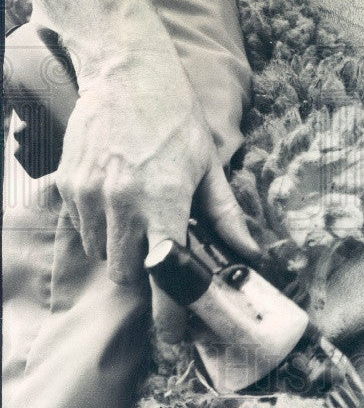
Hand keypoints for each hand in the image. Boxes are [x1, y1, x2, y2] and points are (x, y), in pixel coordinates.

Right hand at [54, 51, 259, 329]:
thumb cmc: (176, 117)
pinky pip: (83, 228)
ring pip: (103, 255)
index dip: (171, 315)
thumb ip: (226, 216)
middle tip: (162, 254)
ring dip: (122, 249)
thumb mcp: (209, 165)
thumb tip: (249, 253)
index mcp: (166, 202)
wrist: (127, 72)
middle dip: (147, 274)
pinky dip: (101, 226)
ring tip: (141, 214)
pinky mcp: (69, 186)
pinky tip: (119, 196)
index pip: (165, 278)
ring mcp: (91, 196)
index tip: (177, 335)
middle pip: (128, 276)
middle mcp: (123, 204)